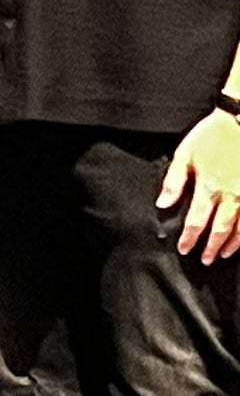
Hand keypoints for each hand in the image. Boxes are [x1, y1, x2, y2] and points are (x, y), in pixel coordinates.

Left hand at [163, 110, 239, 262]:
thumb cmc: (211, 136)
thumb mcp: (185, 154)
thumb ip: (174, 181)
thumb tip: (162, 204)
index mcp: (209, 187)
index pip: (197, 221)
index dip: (190, 238)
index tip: (184, 249)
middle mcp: (231, 195)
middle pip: (220, 229)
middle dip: (211, 247)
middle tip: (205, 260)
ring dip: (232, 244)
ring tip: (224, 254)